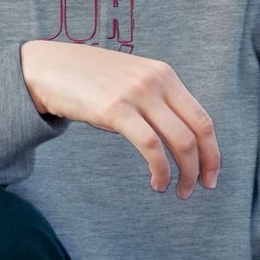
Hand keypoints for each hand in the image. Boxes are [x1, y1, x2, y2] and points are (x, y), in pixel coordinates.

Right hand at [19, 39, 219, 198]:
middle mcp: (156, 81)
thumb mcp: (131, 80)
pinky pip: (151, 146)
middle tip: (202, 187)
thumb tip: (176, 136)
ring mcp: (137, 95)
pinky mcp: (116, 110)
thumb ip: (154, 99)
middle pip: (198, 131)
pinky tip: (156, 183)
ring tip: (179, 191)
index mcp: (164, 74)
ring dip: (185, 173)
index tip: (211, 173)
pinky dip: (160, 170)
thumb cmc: (88, 80)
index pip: (202, 117)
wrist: (46, 68)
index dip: (213, 150)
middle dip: (206, 165)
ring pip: (179, 141)